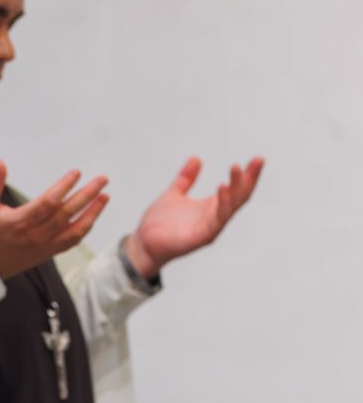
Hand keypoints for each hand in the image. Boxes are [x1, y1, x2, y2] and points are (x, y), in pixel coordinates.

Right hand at [0, 162, 109, 279]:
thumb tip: (0, 162)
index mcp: (18, 222)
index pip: (48, 203)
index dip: (64, 187)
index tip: (76, 173)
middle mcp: (34, 235)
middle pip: (67, 214)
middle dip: (87, 196)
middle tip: (102, 180)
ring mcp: (43, 246)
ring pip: (75, 230)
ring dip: (92, 213)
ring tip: (105, 196)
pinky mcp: (47, 253)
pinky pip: (71, 241)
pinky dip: (85, 229)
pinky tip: (92, 216)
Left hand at [129, 156, 264, 274]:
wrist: (144, 243)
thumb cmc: (160, 223)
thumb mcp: (174, 194)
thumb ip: (186, 178)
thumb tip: (196, 158)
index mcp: (211, 206)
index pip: (236, 189)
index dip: (248, 175)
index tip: (259, 159)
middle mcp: (215, 216)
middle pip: (239, 196)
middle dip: (249, 179)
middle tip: (259, 160)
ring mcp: (211, 227)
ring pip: (231, 206)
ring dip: (236, 187)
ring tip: (236, 168)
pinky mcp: (203, 236)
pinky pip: (217, 219)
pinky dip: (222, 204)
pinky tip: (222, 187)